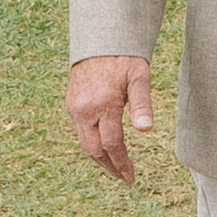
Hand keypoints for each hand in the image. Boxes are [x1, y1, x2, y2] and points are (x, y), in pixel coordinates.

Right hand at [67, 54, 152, 185]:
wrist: (99, 39)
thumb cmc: (123, 57)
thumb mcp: (139, 76)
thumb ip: (142, 104)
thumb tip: (146, 130)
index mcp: (103, 104)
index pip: (111, 144)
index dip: (122, 163)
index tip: (131, 177)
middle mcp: (84, 110)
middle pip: (94, 150)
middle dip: (109, 167)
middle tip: (124, 177)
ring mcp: (74, 108)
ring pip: (84, 143)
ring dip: (99, 158)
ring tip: (115, 167)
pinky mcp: (71, 104)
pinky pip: (80, 131)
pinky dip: (91, 143)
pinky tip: (104, 147)